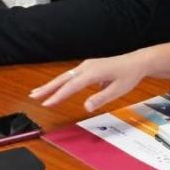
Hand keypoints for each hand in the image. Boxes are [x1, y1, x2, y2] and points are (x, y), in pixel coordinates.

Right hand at [31, 49, 154, 111]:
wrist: (137, 62)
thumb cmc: (128, 75)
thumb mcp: (118, 90)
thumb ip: (101, 98)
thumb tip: (86, 107)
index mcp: (93, 72)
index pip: (71, 86)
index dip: (57, 96)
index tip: (46, 103)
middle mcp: (86, 67)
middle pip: (63, 79)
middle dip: (47, 88)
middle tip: (33, 96)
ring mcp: (86, 66)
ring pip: (64, 76)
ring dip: (50, 85)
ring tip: (37, 93)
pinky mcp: (87, 67)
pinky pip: (70, 75)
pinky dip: (60, 82)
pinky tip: (54, 88)